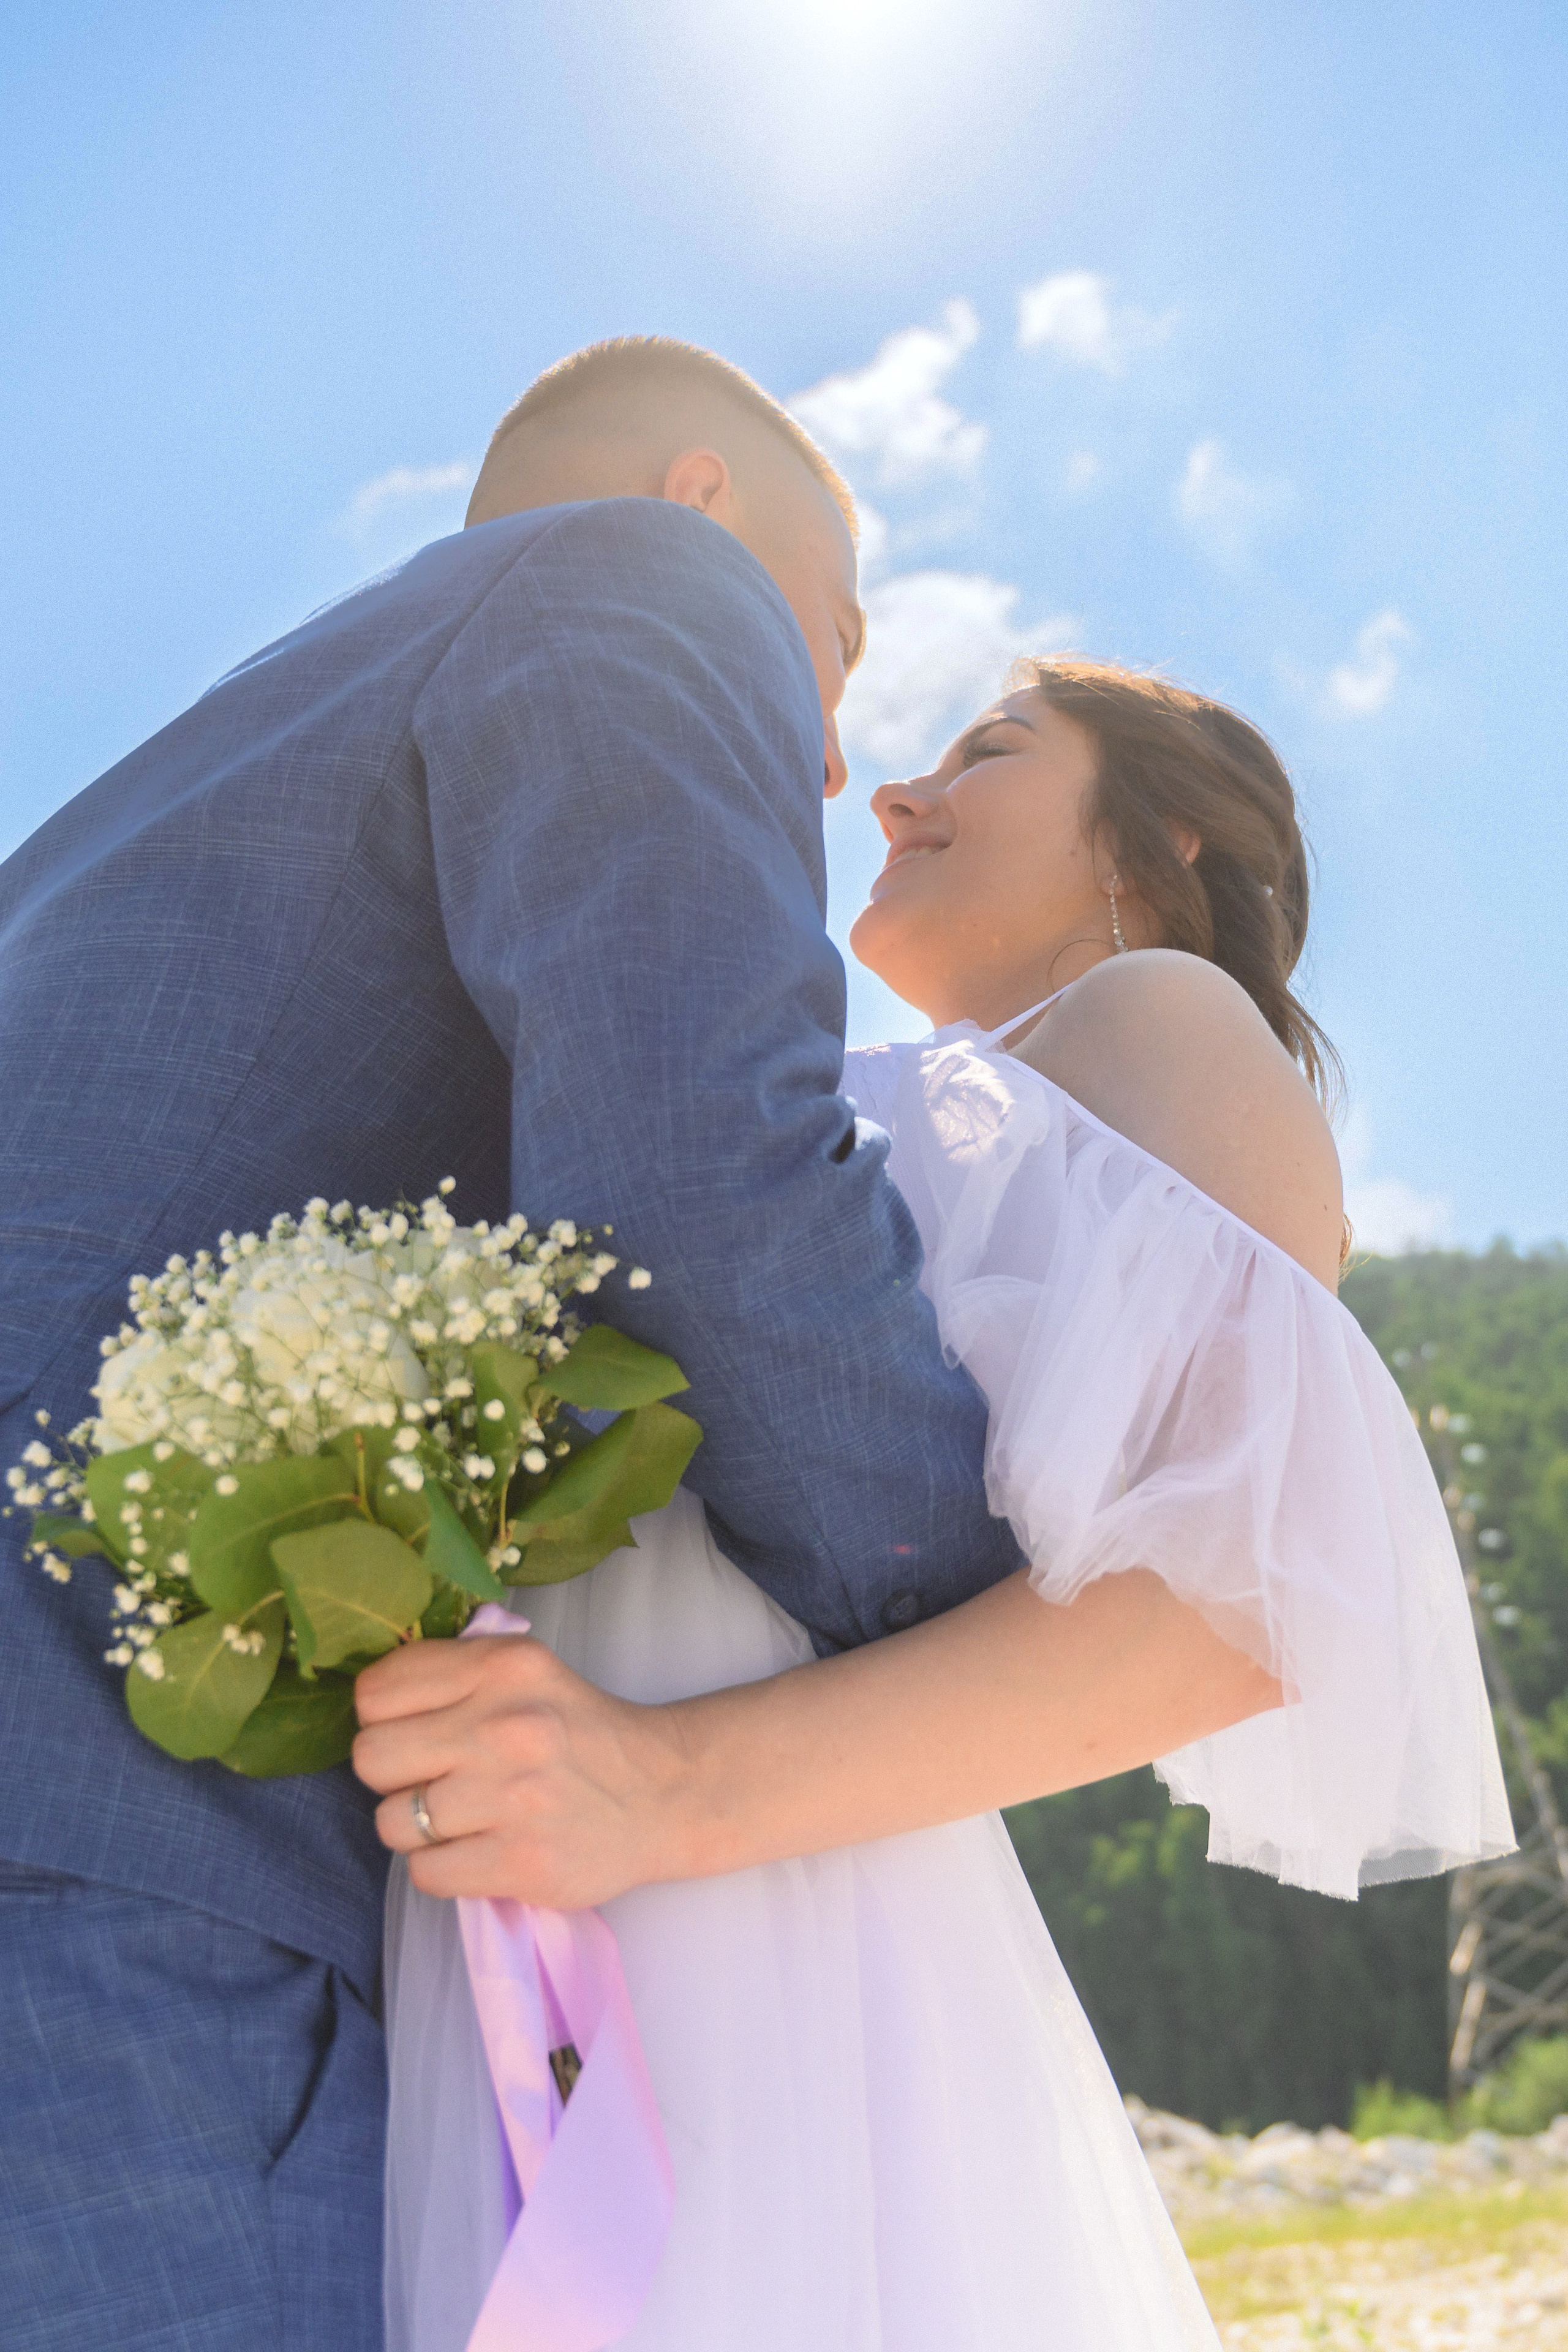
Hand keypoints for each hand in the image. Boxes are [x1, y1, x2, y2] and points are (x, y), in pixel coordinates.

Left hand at [352, 1635, 694, 1905]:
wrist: (662, 1792)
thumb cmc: (576, 1731)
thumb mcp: (524, 1670)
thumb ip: (451, 1671)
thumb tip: (365, 1700)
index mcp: (501, 1666)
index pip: (374, 1692)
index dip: (382, 1718)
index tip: (413, 1730)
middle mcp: (504, 1725)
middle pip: (371, 1757)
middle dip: (392, 1775)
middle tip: (433, 1778)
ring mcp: (513, 1798)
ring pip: (392, 1822)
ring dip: (418, 1828)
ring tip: (463, 1818)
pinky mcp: (521, 1862)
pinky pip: (424, 1874)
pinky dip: (443, 1868)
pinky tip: (479, 1849)